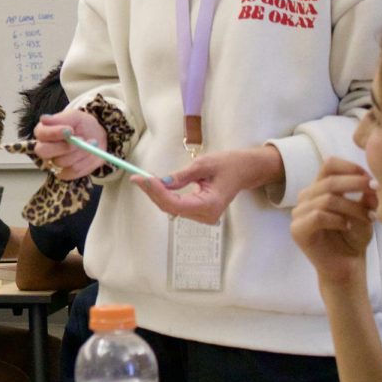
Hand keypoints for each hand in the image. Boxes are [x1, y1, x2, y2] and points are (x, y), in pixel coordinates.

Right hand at [31, 109, 106, 178]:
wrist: (97, 137)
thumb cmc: (82, 125)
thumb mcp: (74, 116)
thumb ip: (60, 119)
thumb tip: (43, 119)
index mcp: (43, 132)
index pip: (41, 134)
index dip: (54, 133)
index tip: (70, 130)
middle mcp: (44, 149)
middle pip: (44, 151)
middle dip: (65, 146)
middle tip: (81, 139)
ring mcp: (53, 163)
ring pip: (63, 161)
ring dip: (81, 152)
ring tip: (91, 142)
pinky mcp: (64, 173)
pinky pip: (73, 171)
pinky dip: (85, 162)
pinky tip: (90, 153)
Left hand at [133, 146, 281, 223]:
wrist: (244, 170)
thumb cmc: (228, 164)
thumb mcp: (203, 164)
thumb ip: (181, 176)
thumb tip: (161, 182)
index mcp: (210, 205)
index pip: (176, 203)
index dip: (156, 192)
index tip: (142, 178)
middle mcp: (207, 215)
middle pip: (171, 207)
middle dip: (152, 192)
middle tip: (137, 177)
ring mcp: (203, 216)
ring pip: (171, 208)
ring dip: (156, 194)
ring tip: (144, 179)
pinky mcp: (199, 212)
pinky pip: (176, 206)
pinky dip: (164, 196)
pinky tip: (155, 185)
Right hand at [291, 157, 376, 287]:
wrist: (346, 266)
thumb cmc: (354, 238)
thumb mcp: (365, 213)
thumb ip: (367, 198)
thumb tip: (372, 184)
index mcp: (319, 189)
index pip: (329, 165)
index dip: (350, 167)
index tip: (370, 179)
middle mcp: (306, 197)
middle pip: (329, 180)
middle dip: (356, 184)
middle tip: (376, 192)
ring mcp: (298, 214)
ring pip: (327, 199)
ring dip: (353, 207)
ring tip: (368, 218)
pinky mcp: (297, 230)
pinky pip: (318, 216)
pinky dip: (338, 220)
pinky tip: (348, 227)